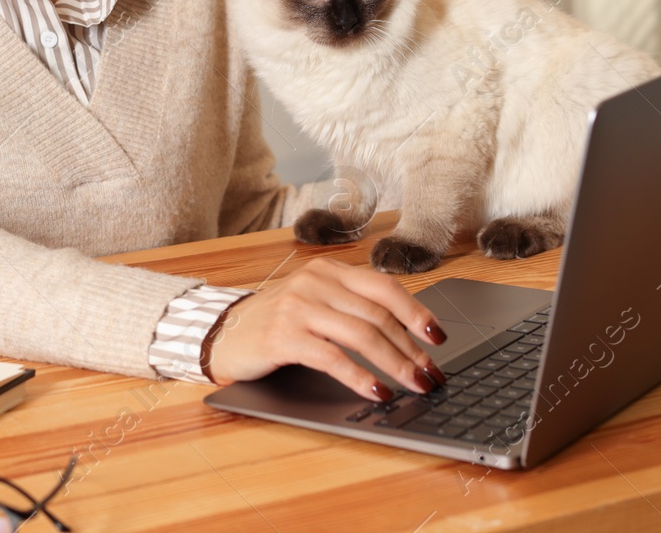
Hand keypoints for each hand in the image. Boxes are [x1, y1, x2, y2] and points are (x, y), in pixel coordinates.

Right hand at [206, 258, 449, 401]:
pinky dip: (361, 377)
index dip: (416, 312)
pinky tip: (377, 391)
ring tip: (415, 385)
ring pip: (362, 335)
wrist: (222, 333)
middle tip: (432, 374)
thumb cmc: (275, 321)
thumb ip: (350, 308)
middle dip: (412, 349)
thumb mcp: (314, 303)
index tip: (438, 337)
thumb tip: (405, 335)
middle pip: (378, 315)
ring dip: (395, 365)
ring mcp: (298, 307)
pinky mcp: (283, 336)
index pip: (383, 287)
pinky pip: (333, 357)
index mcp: (328, 270)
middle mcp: (314, 282)